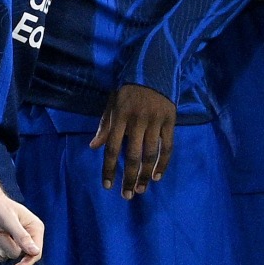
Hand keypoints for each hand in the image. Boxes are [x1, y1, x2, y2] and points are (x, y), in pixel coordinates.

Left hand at [0, 192, 43, 264]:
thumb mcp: (8, 220)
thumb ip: (22, 237)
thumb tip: (35, 253)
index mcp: (34, 227)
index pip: (36, 252)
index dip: (26, 263)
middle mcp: (27, 235)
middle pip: (19, 255)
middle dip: (5, 245)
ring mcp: (15, 240)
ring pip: (8, 256)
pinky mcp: (4, 243)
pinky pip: (0, 256)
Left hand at [90, 84, 175, 198]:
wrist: (154, 69)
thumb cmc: (129, 88)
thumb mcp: (112, 103)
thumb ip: (105, 125)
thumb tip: (94, 147)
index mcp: (120, 116)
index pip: (113, 148)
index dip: (110, 169)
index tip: (108, 186)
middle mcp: (137, 120)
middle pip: (133, 155)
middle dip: (129, 178)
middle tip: (127, 196)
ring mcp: (155, 121)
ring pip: (151, 154)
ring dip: (145, 175)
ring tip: (141, 189)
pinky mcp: (170, 121)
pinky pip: (168, 146)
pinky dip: (163, 163)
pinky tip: (157, 176)